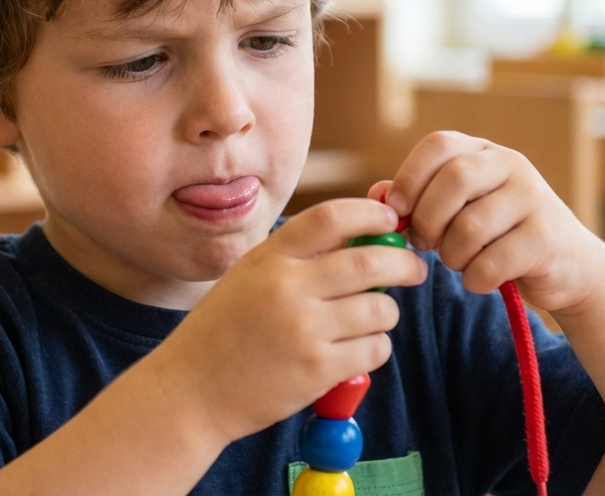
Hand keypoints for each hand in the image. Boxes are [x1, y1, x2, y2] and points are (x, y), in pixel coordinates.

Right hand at [155, 198, 428, 443]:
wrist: (190, 390)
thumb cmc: (223, 331)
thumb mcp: (249, 276)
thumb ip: (296, 256)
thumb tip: (362, 234)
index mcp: (269, 257)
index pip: (332, 217)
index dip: (371, 214)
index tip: (389, 221)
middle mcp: (287, 288)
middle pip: (370, 262)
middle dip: (404, 263)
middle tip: (414, 269)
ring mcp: (303, 330)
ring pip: (379, 309)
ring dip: (386, 313)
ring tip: (371, 320)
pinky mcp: (317, 370)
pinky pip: (374, 349)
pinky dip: (375, 347)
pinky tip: (356, 350)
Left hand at [371, 131, 604, 314]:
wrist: (569, 266)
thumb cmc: (500, 236)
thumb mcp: (460, 210)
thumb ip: (419, 200)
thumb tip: (377, 195)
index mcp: (485, 152)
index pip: (438, 144)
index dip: (410, 176)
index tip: (396, 211)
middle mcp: (512, 165)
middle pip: (454, 179)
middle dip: (427, 219)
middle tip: (423, 243)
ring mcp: (534, 199)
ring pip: (470, 226)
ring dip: (452, 255)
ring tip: (458, 261)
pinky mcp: (546, 238)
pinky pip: (493, 262)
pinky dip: (476, 278)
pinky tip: (482, 278)